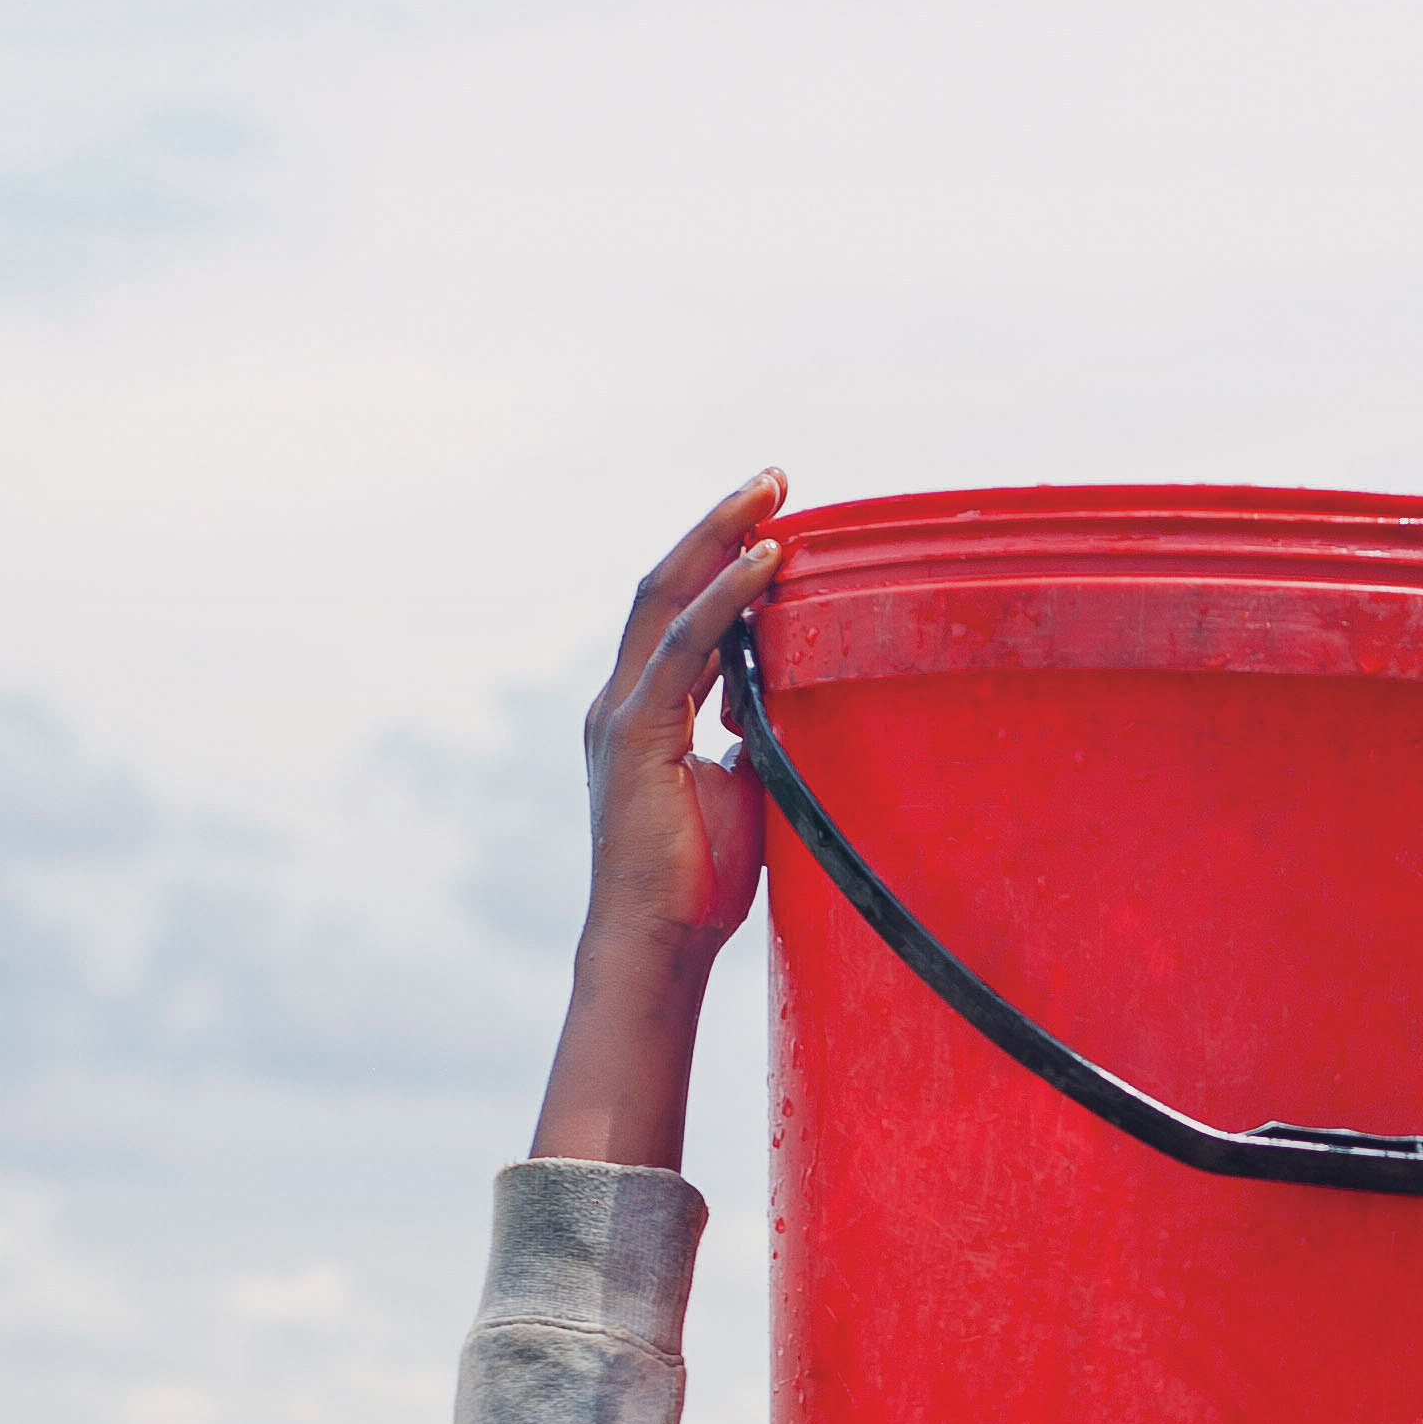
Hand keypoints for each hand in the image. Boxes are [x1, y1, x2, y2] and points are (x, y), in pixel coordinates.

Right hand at [527, 472, 788, 1168]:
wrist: (658, 944)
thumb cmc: (703, 881)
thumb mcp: (746, 788)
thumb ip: (760, 735)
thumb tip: (801, 698)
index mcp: (644, 710)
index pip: (680, 615)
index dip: (722, 563)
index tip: (773, 522)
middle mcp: (622, 698)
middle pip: (666, 584)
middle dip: (719, 525)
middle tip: (775, 479)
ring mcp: (622, 712)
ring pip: (668, 597)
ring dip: (722, 538)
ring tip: (772, 494)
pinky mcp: (634, 733)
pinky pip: (685, 646)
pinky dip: (727, 599)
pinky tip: (767, 564)